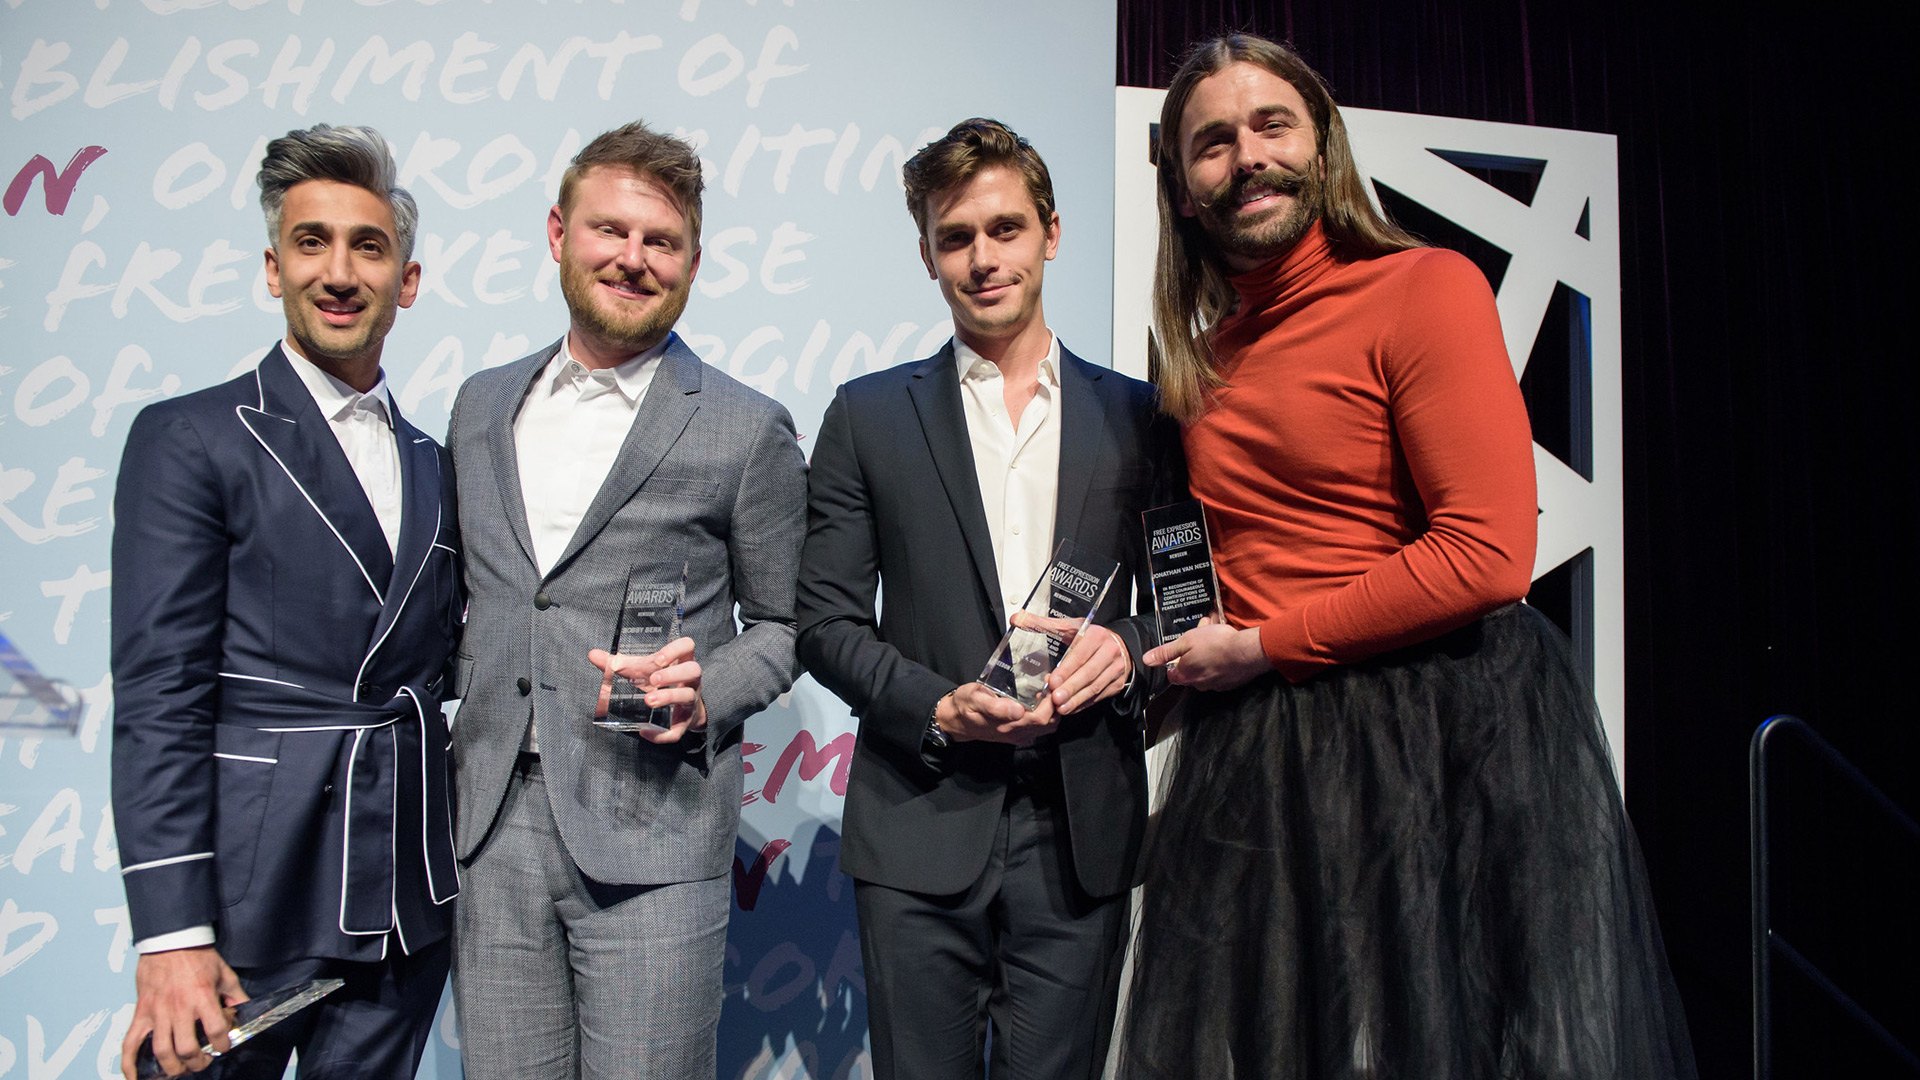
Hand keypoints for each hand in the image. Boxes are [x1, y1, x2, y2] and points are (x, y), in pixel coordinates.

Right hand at [121, 946, 246, 1078]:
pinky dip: (130, 1064)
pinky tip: (135, 1077)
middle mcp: (179, 1008)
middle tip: (201, 1061)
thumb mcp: (224, 973)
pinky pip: (130, 1043)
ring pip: (161, 1051)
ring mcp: (157, 1012)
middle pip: (187, 1048)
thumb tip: (244, 1012)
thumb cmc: (198, 956)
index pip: (216, 1031)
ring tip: (180, 1068)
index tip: (223, 1046)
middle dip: (197, 1062)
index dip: (223, 1044)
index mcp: (203, 997)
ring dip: (172, 1067)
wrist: (170, 941)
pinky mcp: (141, 1013)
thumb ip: (236, 995)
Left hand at [590, 636, 706, 744]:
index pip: (687, 646)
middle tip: (653, 680)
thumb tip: (593, 654)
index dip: (676, 649)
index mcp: (679, 661)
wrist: (680, 712)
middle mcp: (689, 680)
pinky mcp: (683, 723)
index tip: (659, 659)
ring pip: (688, 697)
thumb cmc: (659, 684)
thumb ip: (619, 664)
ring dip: (669, 697)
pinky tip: (645, 732)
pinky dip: (661, 734)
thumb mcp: (642, 672)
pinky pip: (677, 730)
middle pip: (693, 670)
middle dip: (673, 674)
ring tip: (648, 701)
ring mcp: (689, 701)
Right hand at [935, 682, 1057, 745]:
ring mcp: (1018, 735)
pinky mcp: (1017, 734)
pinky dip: (1046, 714)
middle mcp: (1016, 733)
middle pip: (1049, 723)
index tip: (1051, 682)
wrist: (955, 720)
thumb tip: (1018, 710)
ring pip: (1047, 726)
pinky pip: (1039, 727)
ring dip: (1052, 709)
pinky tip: (1040, 699)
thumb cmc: (964, 705)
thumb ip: (995, 706)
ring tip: (1047, 689)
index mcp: (1008, 725)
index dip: (1051, 702)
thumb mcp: (975, 699)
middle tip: (1052, 683)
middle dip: (1056, 704)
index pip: (1041, 718)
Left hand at [1028, 617, 1129, 714]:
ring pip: (1094, 687)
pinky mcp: (1116, 684)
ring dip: (1076, 699)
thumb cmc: (1089, 637)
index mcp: (1096, 636)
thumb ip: (1042, 624)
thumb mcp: (1069, 627)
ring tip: (1061, 708)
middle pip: (1088, 673)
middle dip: (1070, 688)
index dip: (1066, 669)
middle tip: (1055, 699)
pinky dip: (1083, 704)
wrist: (1119, 645)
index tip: (1052, 681)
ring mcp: (1115, 670)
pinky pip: (1099, 697)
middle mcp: (1109, 652)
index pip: (1080, 655)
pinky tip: (1070, 709)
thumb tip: (1017, 619)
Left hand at [1143, 618, 1269, 691]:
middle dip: (1192, 654)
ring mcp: (1216, 685)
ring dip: (1207, 655)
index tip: (1178, 653)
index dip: (1172, 663)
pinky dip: (1220, 660)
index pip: (1172, 675)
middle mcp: (1199, 684)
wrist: (1247, 653)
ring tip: (1214, 635)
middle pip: (1190, 671)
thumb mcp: (1185, 642)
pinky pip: (1220, 671)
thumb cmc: (1216, 644)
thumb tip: (1146, 659)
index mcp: (1186, 675)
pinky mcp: (1230, 682)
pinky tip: (1226, 647)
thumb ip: (1166, 652)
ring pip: (1206, 669)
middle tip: (1199, 636)